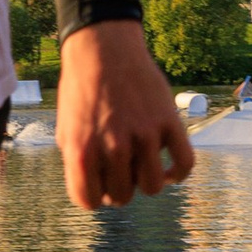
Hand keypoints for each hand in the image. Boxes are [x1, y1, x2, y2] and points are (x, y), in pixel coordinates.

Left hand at [53, 19, 194, 209]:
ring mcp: (144, 134)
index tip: (98, 186)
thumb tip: (97, 191)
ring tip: (141, 166)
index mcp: (82, 150)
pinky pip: (184, 164)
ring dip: (146, 182)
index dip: (93, 197)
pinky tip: (168, 168)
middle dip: (119, 189)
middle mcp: (113, 145)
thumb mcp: (66, 128)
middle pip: (122, 197)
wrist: (103, 49)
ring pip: (152, 187)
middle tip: (120, 172)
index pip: (88, 201)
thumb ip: (78, 163)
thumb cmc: (82, 89)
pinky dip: (177, 174)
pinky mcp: (169, 121)